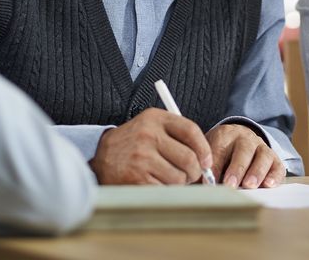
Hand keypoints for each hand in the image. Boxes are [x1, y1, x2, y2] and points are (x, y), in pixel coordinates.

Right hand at [89, 108, 212, 184]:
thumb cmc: (134, 144)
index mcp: (154, 118)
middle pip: (189, 158)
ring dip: (178, 183)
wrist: (101, 158)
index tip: (206, 161)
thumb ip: (177, 135)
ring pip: (179, 177)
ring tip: (168, 178)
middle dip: (194, 171)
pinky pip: (165, 189)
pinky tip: (155, 183)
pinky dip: (165, 190)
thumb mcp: (150, 126)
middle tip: (189, 175)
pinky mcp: (136, 178)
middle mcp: (148, 135)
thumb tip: (206, 159)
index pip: (190, 130)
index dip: (204, 148)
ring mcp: (141, 157)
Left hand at [206, 124, 284, 188]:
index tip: (210, 181)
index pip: (220, 148)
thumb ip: (204, 169)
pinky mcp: (274, 158)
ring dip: (256, 171)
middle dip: (237, 168)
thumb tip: (198, 186)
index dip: (215, 165)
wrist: (239, 140)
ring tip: (249, 185)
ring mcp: (262, 147)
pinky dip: (274, 175)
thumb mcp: (209, 154)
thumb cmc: (220, 153)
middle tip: (230, 184)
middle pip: (244, 150)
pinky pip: (277, 165)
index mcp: (225, 135)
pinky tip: (268, 184)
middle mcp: (245, 137)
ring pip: (263, 156)